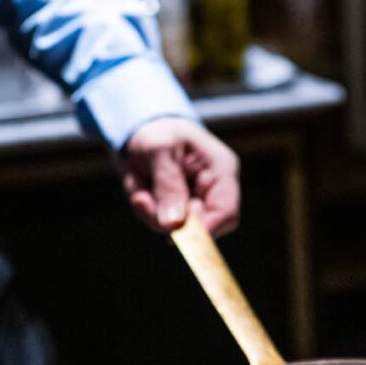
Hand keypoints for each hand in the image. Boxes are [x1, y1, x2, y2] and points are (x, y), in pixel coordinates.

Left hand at [121, 117, 239, 235]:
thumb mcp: (160, 149)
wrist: (140, 129)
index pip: (227, 211)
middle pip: (199, 227)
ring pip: (175, 229)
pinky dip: (144, 210)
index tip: (174, 235)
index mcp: (221, 169)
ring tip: (138, 183)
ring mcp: (194, 201)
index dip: (205, 229)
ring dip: (150, 212)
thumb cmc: (157, 131)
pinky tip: (139, 187)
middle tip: (140, 198)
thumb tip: (174, 224)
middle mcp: (212, 190)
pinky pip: (160, 224)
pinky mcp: (176, 209)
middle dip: (165, 218)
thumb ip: (168, 185)